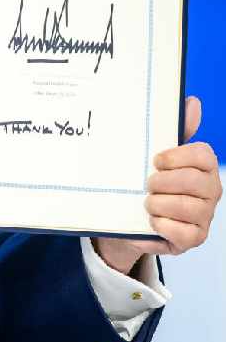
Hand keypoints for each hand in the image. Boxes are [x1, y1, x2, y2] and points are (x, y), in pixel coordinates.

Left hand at [94, 96, 221, 273]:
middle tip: (147, 184)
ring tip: (147, 203)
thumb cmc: (147, 184)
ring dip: (158, 204)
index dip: (177, 157)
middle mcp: (210, 191)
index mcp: (204, 167)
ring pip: (186, 206)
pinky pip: (181, 232)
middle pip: (193, 180)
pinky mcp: (194, 238)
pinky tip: (153, 221)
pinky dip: (161, 225)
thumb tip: (192, 102)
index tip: (156, 160)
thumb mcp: (156, 158)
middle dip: (163, 182)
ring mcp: (205, 216)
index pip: (203, 155)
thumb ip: (175, 132)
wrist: (130, 220)